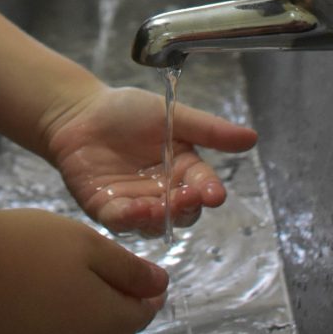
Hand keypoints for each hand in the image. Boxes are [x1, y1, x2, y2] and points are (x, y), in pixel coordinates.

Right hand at [0, 209, 167, 333]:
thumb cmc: (27, 245)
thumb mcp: (89, 244)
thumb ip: (130, 269)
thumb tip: (161, 286)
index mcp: (107, 322)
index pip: (143, 312)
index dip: (147, 290)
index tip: (145, 272)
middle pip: (116, 331)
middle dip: (119, 304)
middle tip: (108, 273)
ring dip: (89, 317)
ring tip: (74, 281)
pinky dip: (58, 325)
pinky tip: (44, 296)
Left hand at [44, 87, 257, 235]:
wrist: (80, 112)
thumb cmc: (127, 111)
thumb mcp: (171, 115)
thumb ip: (208, 129)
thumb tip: (252, 137)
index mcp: (182, 170)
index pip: (203, 186)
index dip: (210, 191)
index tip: (216, 194)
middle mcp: (162, 192)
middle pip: (181, 211)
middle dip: (185, 208)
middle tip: (187, 199)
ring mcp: (134, 203)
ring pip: (153, 222)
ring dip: (159, 218)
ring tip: (160, 207)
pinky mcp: (105, 208)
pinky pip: (120, 221)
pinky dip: (129, 218)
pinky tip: (135, 209)